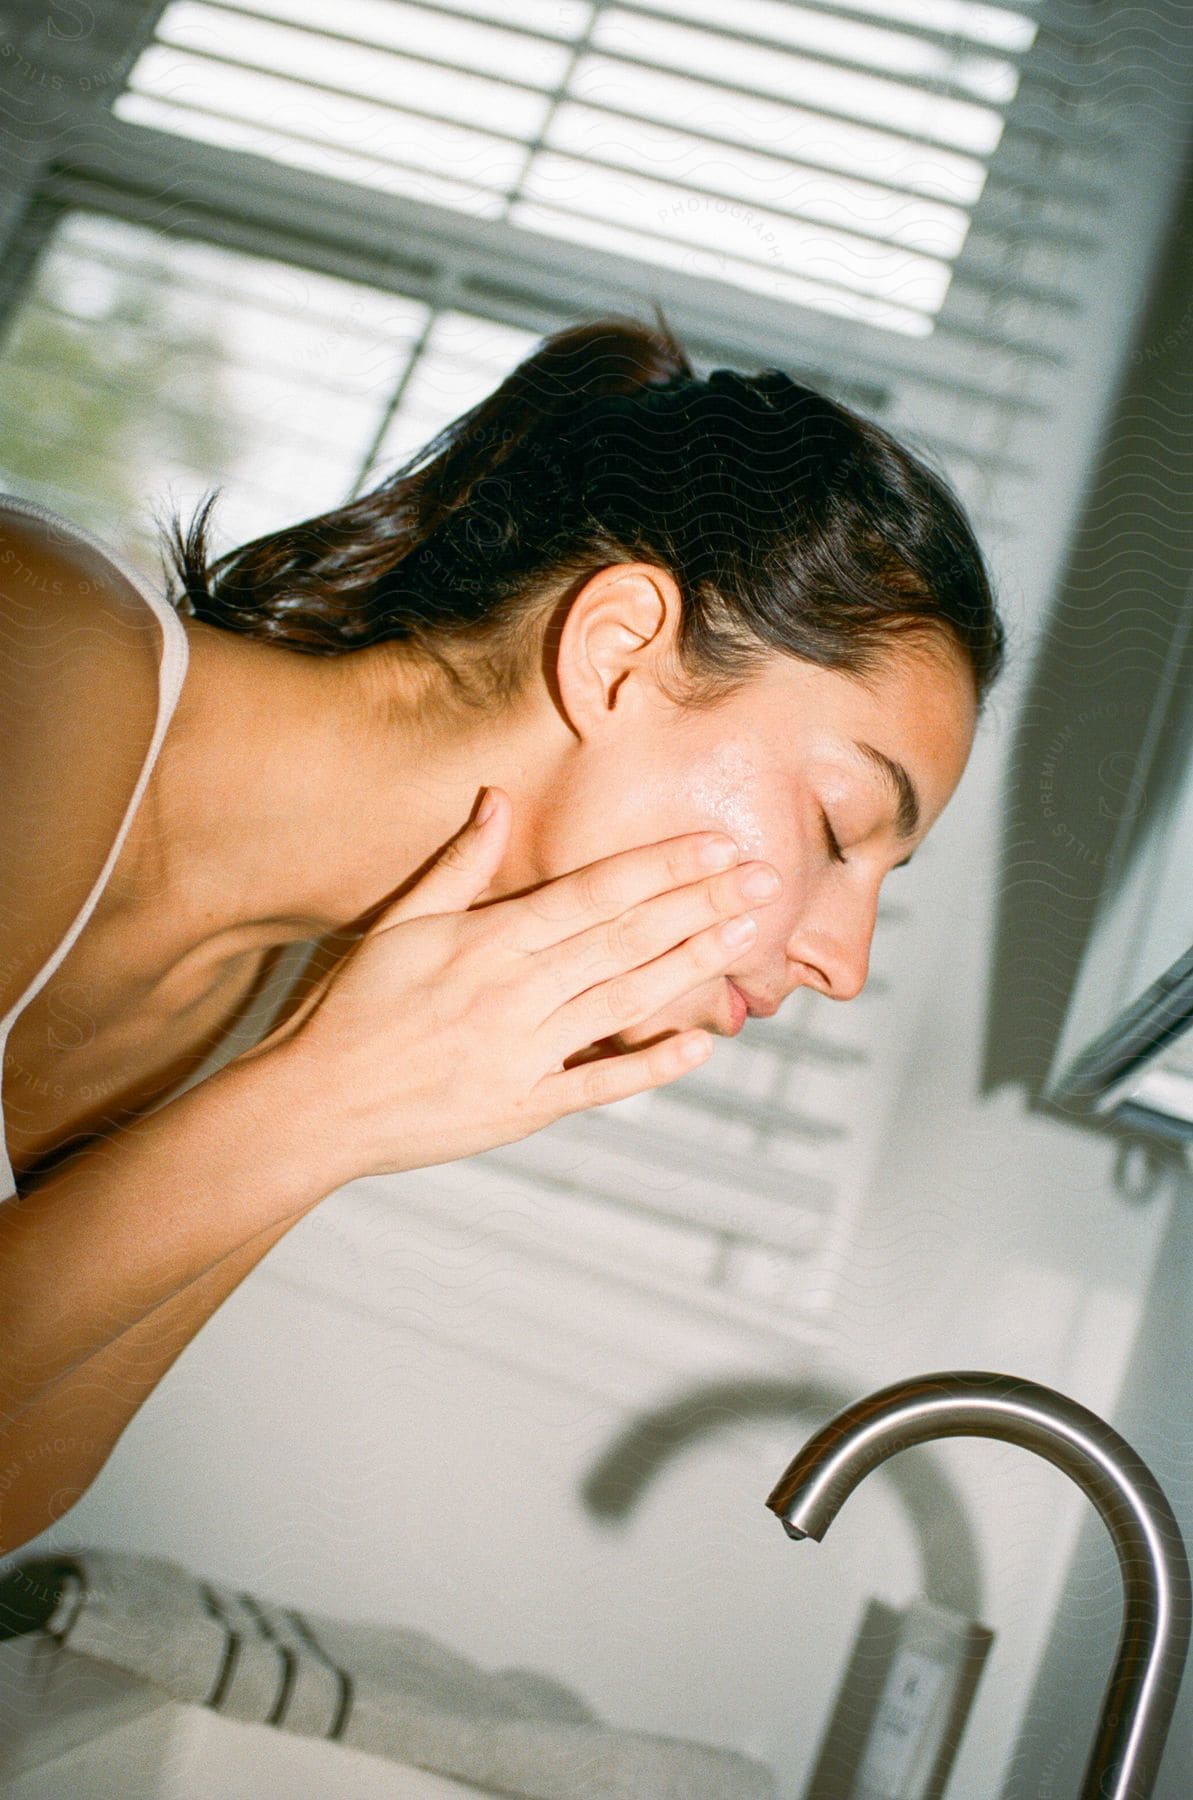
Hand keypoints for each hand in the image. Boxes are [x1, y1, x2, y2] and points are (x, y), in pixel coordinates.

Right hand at [243, 788, 781, 1183]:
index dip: (662, 868)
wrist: (314, 1105)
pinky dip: (651, 1065)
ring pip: (626, 1001)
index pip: (595, 894)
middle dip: (702, 905)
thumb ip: (457, 865)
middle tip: (766, 881)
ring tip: (747, 936)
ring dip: (693, 967)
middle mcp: (517, 994)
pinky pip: (601, 1085)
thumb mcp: (397, 923)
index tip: (717, 847)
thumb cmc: (350, 1009)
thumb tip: (498, 799)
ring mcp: (526, 1054)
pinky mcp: (526, 1107)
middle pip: (628, 940)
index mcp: (490, 942)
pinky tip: (700, 1044)